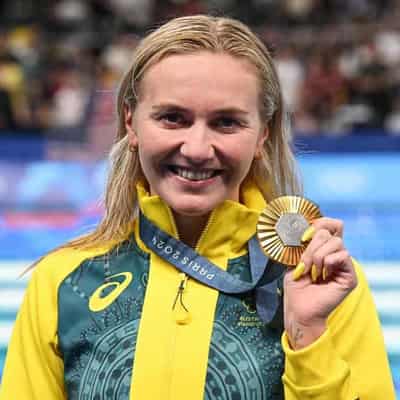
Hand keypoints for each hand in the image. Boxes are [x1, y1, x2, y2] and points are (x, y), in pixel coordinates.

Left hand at [284, 217, 357, 349]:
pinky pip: (344, 256)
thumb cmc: (296, 287)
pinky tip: (322, 274)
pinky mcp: (350, 276)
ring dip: (318, 256)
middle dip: (311, 247)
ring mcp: (343, 265)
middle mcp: (335, 254)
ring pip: (336, 242)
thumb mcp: (294, 260)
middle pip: (329, 232)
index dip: (319, 223)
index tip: (304, 235)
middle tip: (304, 264)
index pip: (331, 225)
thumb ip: (303, 244)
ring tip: (312, 271)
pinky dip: (329, 262)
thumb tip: (305, 229)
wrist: (299, 308)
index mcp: (323, 248)